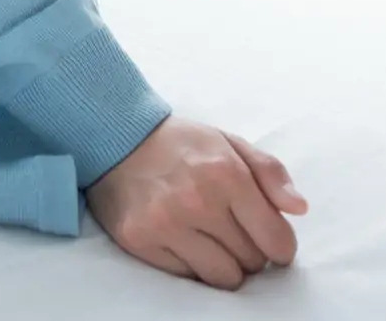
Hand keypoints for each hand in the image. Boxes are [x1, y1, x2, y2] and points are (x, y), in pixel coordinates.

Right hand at [84, 114, 306, 290]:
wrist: (116, 137)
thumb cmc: (181, 144)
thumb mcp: (229, 143)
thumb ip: (271, 173)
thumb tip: (299, 209)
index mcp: (226, 173)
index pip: (277, 241)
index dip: (278, 243)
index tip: (267, 236)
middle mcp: (198, 200)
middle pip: (252, 262)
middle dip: (249, 250)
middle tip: (229, 228)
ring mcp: (167, 222)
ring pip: (224, 278)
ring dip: (224, 264)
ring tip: (209, 238)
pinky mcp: (142, 240)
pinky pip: (188, 277)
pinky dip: (192, 264)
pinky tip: (182, 238)